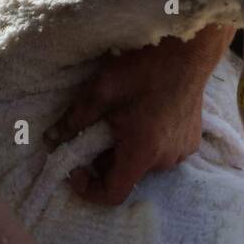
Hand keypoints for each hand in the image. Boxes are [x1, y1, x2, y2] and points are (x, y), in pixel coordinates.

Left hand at [45, 24, 236, 204]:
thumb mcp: (101, 91)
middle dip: (107, 159)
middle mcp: (165, 160)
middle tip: (98, 128)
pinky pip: (164, 152)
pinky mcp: (192, 142)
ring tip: (124, 118)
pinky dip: (149, 142)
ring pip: (145, 163)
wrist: (188, 49)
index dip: (89, 190)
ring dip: (129, 149)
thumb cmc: (145, 68)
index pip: (113, 194)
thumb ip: (75, 119)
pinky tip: (147, 115)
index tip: (76, 169)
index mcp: (141, 152)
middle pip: (127, 175)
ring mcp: (182, 153)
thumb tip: (51, 138)